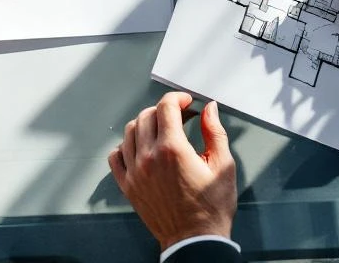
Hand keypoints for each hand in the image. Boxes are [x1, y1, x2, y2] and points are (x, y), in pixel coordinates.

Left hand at [109, 92, 236, 250]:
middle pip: (147, 116)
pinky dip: (125, 146)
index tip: (185, 101)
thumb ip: (215, 132)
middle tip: (177, 115)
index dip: (177, 98)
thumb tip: (209, 109)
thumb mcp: (223, 166)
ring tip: (160, 129)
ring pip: (129, 132)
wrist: (195, 241)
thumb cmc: (211, 208)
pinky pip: (116, 156)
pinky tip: (139, 148)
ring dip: (145, 123)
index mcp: (173, 150)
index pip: (166, 107)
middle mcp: (149, 157)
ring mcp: (135, 172)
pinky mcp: (128, 186)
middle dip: (163, 109)